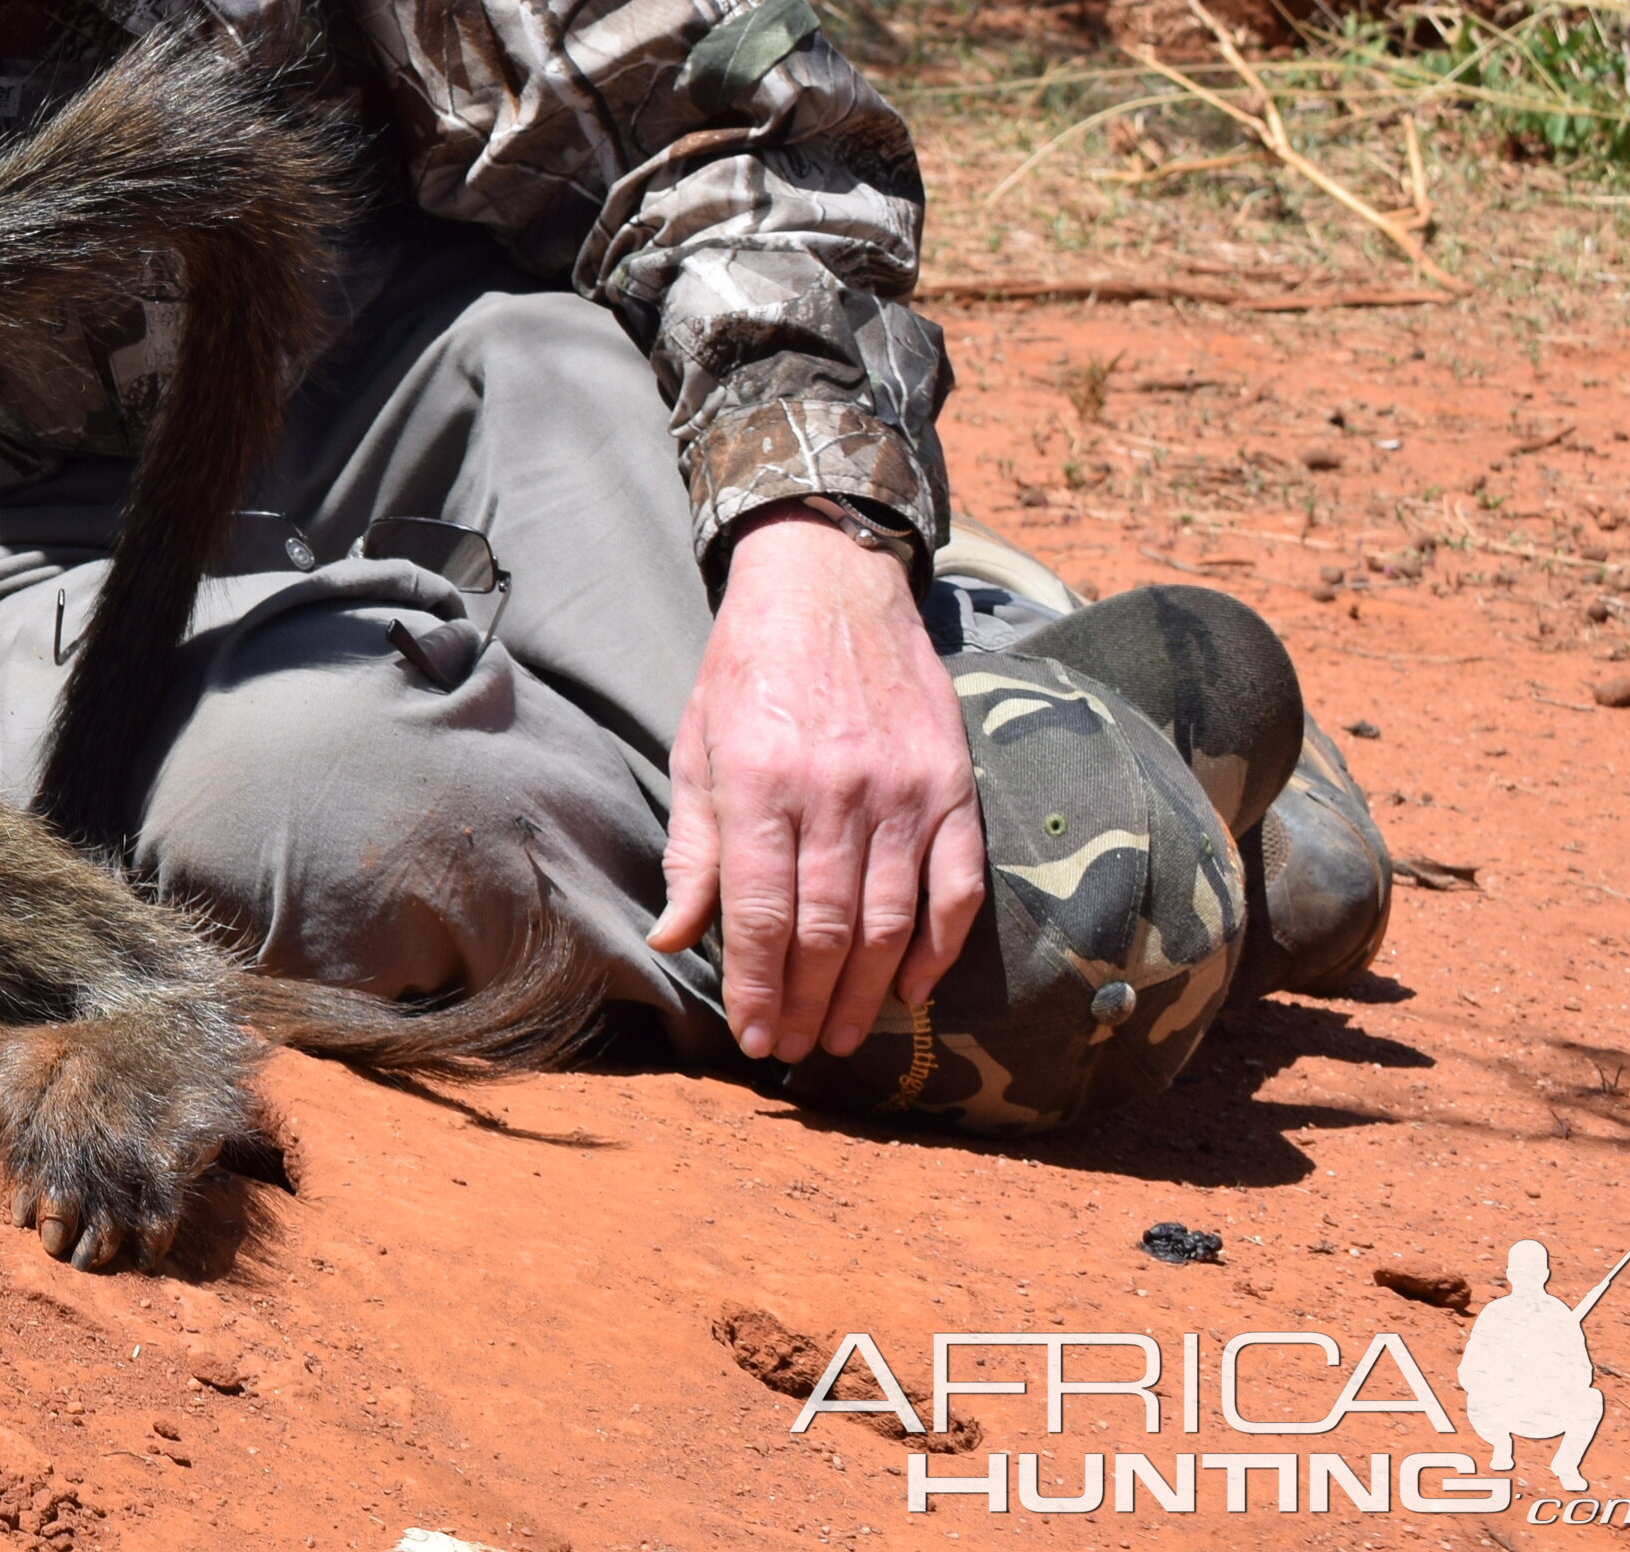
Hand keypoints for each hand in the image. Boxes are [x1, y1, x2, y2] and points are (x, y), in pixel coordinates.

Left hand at [645, 507, 983, 1062]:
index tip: (750, 1037)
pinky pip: (957, 887)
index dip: (754, 985)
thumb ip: (692, 846)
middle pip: (826, 930)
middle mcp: (835, 791)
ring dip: (866, 993)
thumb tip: (672, 938)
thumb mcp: (697, 744)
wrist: (828, 582)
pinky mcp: (952, 785)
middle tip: (793, 1048)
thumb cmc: (749, 668)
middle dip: (805, 1002)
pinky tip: (915, 989)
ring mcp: (903, 791)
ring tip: (840, 1035)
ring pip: (890, 921)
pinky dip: (939, 948)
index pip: (757, 912)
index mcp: (760, 781)